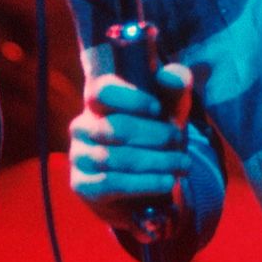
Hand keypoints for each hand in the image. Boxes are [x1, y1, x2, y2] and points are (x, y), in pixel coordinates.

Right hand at [68, 63, 194, 229]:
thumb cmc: (155, 135)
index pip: (102, 92)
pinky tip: (167, 181)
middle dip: (156, 135)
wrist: (146, 183)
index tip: (157, 108)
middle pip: (117, 127)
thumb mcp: (169, 108)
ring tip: (182, 164)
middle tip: (179, 141)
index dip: (131, 99)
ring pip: (115, 158)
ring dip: (156, 162)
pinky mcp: (82, 185)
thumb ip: (174, 86)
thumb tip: (170, 76)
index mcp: (99, 102)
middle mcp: (82, 127)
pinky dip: (143, 184)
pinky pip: (110, 184)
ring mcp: (79, 156)